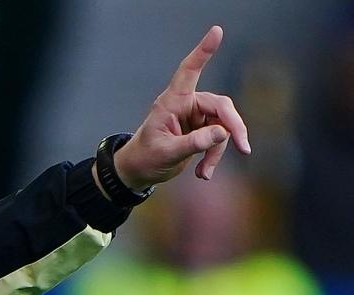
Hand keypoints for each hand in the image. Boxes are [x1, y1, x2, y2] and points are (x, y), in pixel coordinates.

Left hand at [111, 26, 250, 191]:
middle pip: (221, 107)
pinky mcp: (202, 130)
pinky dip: (213, 157)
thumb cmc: (145, 157)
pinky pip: (218, 140)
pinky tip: (202, 174)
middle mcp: (186, 104)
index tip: (216, 31)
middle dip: (233, 127)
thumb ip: (193, 143)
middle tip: (244, 147)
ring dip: (217, 152)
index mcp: (172, 101)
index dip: (203, 52)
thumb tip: (223, 132)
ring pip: (222, 128)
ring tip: (203, 173)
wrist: (139, 171)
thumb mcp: (166, 153)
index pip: (189, 71)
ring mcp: (195, 117)